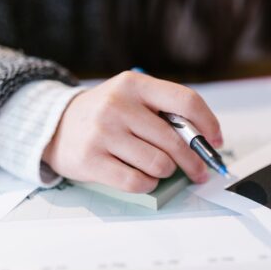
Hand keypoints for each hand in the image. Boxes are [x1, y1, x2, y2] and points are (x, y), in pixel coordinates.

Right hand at [42, 71, 222, 192]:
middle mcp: (118, 105)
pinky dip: (148, 184)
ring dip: (168, 172)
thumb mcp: (132, 98)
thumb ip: (164, 112)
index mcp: (135, 85)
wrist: (54, 124)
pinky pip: (137, 182)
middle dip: (194, 161)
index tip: (216, 140)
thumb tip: (203, 141)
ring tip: (162, 170)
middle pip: (175, 140)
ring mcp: (103, 132)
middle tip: (200, 171)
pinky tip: (145, 178)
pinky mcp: (91, 160)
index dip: (208, 123)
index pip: (186, 101)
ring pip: (159, 164)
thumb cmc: (106, 114)